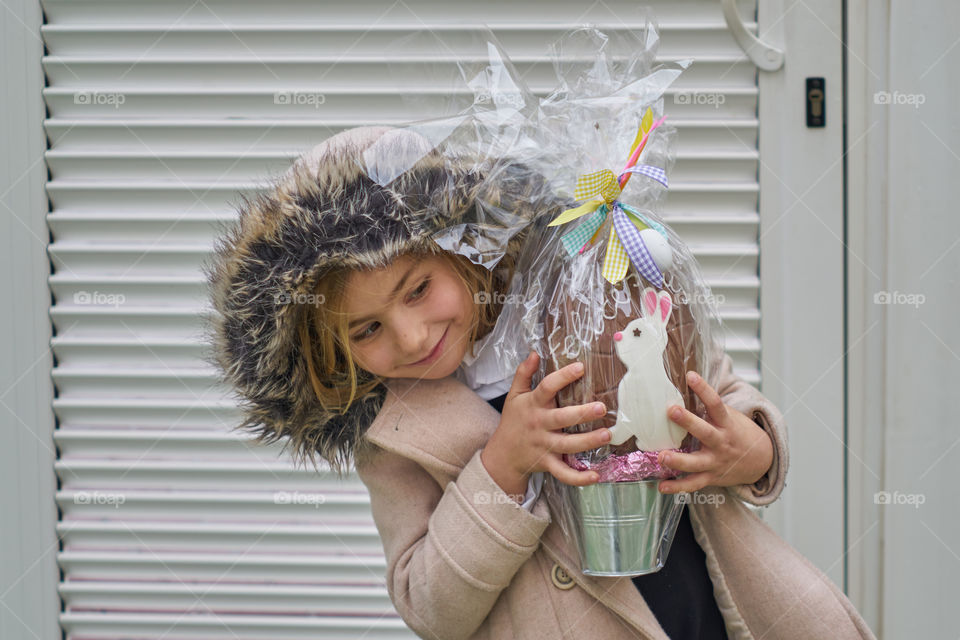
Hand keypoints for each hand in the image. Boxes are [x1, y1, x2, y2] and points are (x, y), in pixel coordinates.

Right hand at [481, 351, 610, 498]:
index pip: (547, 387)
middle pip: (562, 419)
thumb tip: (535, 353)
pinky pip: (564, 473)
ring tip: (607, 435)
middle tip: (601, 408)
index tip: (581, 367)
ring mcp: (544, 446)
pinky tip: (596, 475)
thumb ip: (523, 373)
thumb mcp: (514, 395)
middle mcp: (540, 425)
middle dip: (582, 414)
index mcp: (533, 405)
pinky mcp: (548, 463)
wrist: (502, 455)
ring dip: (588, 441)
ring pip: (567, 445)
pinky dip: (579, 478)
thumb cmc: (513, 421)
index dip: (563, 376)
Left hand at [656, 370, 773, 493]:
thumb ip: (710, 408)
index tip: (691, 376)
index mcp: (727, 424)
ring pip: (696, 463)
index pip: (716, 403)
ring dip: (678, 461)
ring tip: (661, 456)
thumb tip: (684, 385)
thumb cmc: (737, 433)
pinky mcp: (711, 477)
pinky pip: (693, 484)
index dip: (704, 389)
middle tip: (671, 410)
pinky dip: (677, 487)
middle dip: (688, 422)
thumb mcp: (730, 417)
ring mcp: (716, 462)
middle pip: (705, 432)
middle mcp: (721, 443)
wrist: (761, 461)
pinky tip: (662, 486)